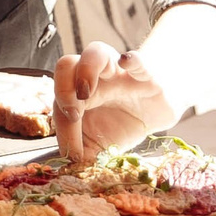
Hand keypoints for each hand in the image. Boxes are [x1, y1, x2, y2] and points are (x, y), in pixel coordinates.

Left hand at [50, 43, 172, 164]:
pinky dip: (131, 59)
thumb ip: (82, 152)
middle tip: (73, 114)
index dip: (62, 126)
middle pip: (66, 65)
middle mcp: (93, 77)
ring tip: (86, 92)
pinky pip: (137, 59)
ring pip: (95, 52)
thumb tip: (70, 162)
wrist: (156, 112)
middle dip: (63, 90)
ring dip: (86, 71)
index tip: (74, 151)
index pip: (59, 101)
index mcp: (76, 94)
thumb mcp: (99, 146)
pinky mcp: (145, 72)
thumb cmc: (121, 123)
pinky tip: (126, 62)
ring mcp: (118, 71)